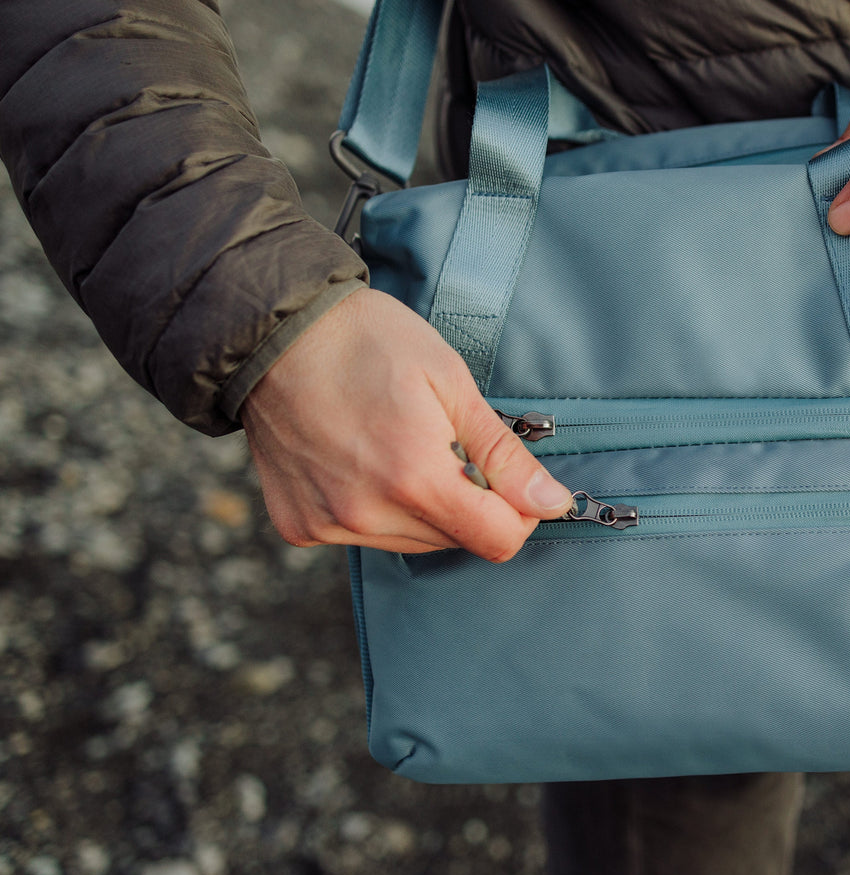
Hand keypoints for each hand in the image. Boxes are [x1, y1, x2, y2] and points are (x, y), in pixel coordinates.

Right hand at [239, 287, 574, 560]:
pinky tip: (363, 460)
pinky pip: (367, 537)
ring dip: (426, 507)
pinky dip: (379, 508)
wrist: (271, 331)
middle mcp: (368, 515)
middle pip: (458, 541)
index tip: (508, 477)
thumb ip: (503, 455)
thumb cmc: (365, 342)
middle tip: (443, 442)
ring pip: (415, 543)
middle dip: (469, 501)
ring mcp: (330, 525)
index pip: (499, 540)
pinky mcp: (302, 526)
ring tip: (400, 445)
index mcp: (414, 478)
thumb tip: (552, 504)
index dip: (518, 511)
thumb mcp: (451, 383)